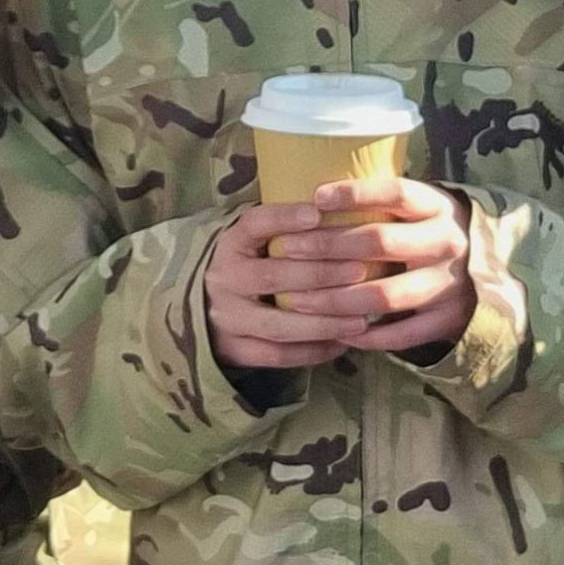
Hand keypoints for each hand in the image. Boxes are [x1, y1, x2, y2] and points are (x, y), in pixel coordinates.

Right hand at [204, 203, 358, 375]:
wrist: (203, 306)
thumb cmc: (249, 265)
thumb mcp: (255, 240)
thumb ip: (288, 229)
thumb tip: (341, 208)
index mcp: (230, 244)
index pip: (254, 224)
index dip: (284, 218)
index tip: (318, 213)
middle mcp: (224, 279)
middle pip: (273, 276)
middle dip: (321, 274)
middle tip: (360, 270)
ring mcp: (227, 317)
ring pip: (278, 324)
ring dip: (324, 322)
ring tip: (360, 319)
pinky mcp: (234, 350)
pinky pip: (277, 355)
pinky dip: (313, 351)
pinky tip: (342, 343)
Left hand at [249, 176, 478, 358]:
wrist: (492, 270)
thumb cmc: (433, 231)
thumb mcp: (421, 206)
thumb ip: (383, 202)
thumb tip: (314, 193)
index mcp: (437, 207)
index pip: (395, 193)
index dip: (355, 194)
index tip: (315, 197)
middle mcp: (446, 242)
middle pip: (380, 242)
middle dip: (327, 247)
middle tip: (287, 249)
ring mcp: (449, 284)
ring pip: (384, 295)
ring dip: (336, 299)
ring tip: (297, 300)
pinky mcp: (448, 319)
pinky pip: (401, 334)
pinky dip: (365, 335)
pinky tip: (334, 331)